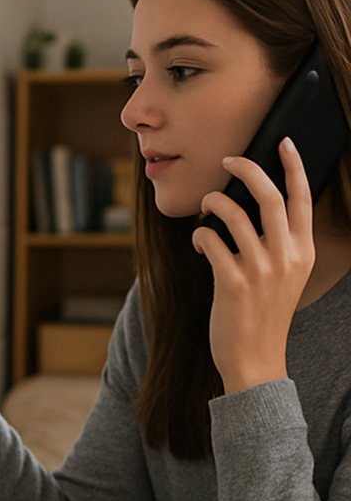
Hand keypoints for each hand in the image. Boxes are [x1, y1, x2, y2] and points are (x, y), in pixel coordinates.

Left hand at [191, 137, 314, 392]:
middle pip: (268, 196)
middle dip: (247, 168)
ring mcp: (260, 269)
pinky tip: (198, 244)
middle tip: (228, 159)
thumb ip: (278, 244)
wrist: (254, 359)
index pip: (303, 199)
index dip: (294, 166)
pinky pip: (209, 240)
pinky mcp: (232, 282)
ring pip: (233, 213)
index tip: (283, 142)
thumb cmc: (262, 314)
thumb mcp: (284, 276)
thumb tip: (253, 207)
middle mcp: (286, 256)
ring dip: (213, 203)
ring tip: (205, 208)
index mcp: (302, 252)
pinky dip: (199, 236)